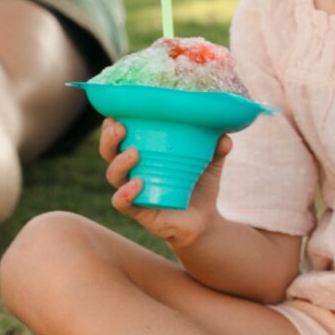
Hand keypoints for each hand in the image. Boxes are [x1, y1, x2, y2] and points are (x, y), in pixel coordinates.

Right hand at [103, 117, 228, 250]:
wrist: (204, 220)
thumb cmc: (198, 183)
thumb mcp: (210, 162)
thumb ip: (217, 147)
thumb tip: (224, 137)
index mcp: (142, 154)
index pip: (119, 137)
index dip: (111, 127)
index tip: (115, 114)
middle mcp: (131, 172)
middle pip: (109, 153)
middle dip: (109, 140)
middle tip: (119, 128)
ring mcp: (133, 192)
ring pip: (114, 176)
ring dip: (120, 163)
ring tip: (134, 153)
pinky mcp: (139, 212)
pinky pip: (123, 203)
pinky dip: (126, 194)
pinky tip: (138, 184)